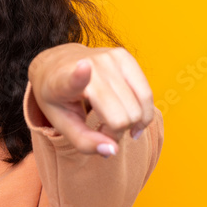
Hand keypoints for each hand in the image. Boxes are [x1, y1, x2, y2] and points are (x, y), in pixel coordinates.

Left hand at [28, 43, 154, 156]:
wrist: (59, 65)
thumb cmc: (61, 99)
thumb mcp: (62, 125)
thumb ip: (85, 142)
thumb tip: (113, 150)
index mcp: (63, 81)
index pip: (74, 78)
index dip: (80, 76)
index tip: (84, 66)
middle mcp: (89, 65)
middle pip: (121, 116)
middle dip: (116, 132)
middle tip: (101, 129)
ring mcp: (110, 58)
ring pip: (137, 108)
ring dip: (129, 123)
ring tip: (112, 122)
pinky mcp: (125, 56)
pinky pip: (147, 95)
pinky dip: (142, 113)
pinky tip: (130, 118)